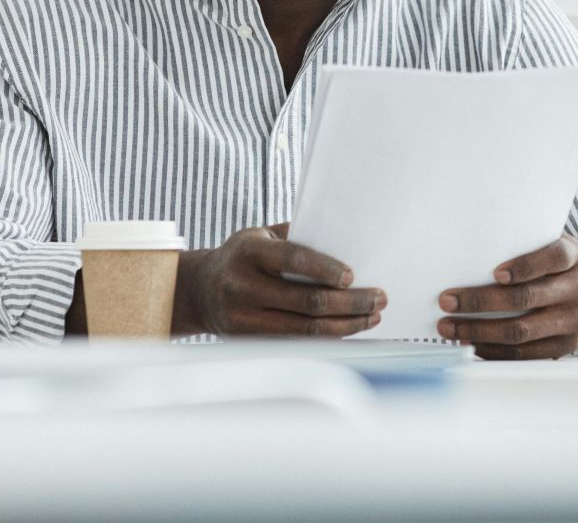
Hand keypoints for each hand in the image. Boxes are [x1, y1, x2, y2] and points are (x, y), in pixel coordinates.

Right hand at [176, 222, 385, 336]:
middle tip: (379, 298)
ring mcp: (243, 317)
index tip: (354, 277)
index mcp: (249, 251)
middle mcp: (242, 284)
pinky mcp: (248, 340)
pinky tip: (347, 329)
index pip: (293, 259)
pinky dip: (326, 338)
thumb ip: (297, 236)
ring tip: (372, 316)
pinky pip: (296, 343)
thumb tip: (347, 241)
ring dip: (346, 325)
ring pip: (305, 329)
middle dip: (350, 302)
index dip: (325, 268)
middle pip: (306, 300)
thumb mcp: (261, 235)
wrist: (199, 290)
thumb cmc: (242, 256)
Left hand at [436, 233, 577, 359]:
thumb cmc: (550, 262)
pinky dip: (493, 350)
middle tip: (448, 301)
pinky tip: (472, 342)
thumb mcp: (544, 244)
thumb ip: (518, 244)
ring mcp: (575, 321)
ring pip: (522, 331)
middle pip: (527, 298)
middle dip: (481, 301)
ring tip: (450, 327)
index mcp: (573, 257)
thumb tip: (465, 251)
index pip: (553, 258)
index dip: (525, 266)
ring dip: (480, 331)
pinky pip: (524, 354)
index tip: (495, 273)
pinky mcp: (565, 346)